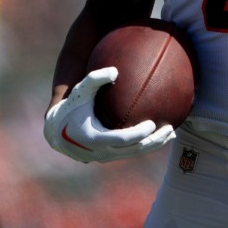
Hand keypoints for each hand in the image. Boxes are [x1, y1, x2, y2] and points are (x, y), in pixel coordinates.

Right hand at [44, 67, 175, 162]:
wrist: (56, 131)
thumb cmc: (70, 107)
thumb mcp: (80, 91)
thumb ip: (95, 78)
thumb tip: (115, 71)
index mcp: (95, 138)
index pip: (123, 140)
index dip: (139, 133)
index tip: (153, 122)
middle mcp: (101, 152)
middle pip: (134, 151)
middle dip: (154, 142)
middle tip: (170, 130)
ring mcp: (105, 157)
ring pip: (135, 154)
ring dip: (153, 145)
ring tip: (171, 134)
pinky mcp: (108, 156)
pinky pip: (130, 153)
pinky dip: (144, 145)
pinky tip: (156, 135)